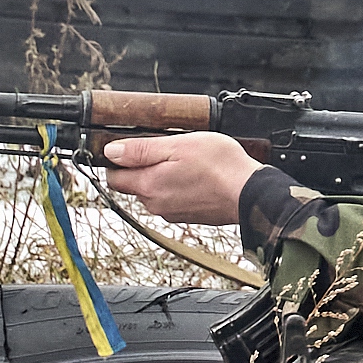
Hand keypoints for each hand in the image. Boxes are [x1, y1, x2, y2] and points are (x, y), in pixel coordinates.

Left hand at [103, 133, 263, 225]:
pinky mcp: (189, 217)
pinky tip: (197, 177)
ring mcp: (173, 213)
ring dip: (163, 178)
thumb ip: (140, 149)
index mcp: (148, 186)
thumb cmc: (220, 166)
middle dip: (143, 168)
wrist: (252, 193)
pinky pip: (173, 200)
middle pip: (134, 185)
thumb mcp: (178, 145)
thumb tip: (111, 151)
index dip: (118, 160)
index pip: (113, 177)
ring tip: (186, 163)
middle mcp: (156, 204)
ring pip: (155, 192)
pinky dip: (179, 189)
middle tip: (166, 150)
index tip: (132, 148)